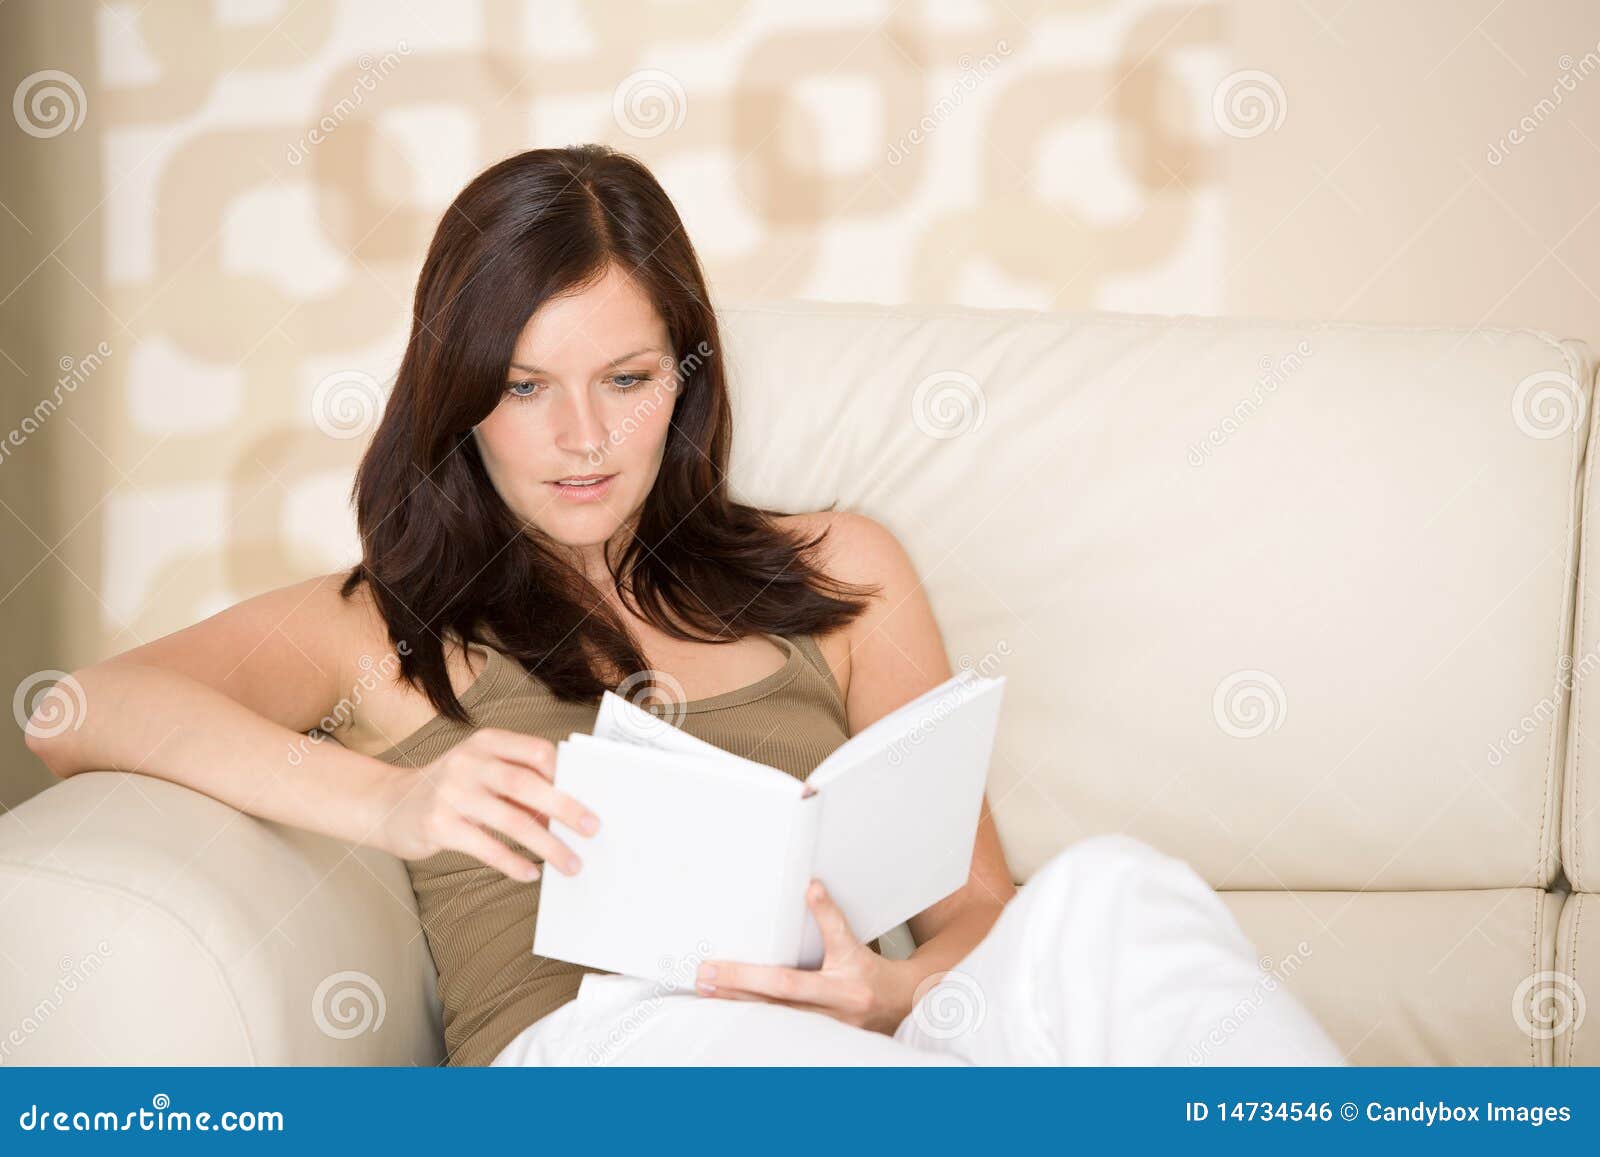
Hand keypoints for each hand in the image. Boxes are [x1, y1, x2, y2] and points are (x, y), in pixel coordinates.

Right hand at [376, 728, 598, 880]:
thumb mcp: (481, 772)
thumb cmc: (450, 790)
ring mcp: (450, 792)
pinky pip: (485, 846)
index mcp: (487, 742)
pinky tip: (530, 874)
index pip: (536, 751)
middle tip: (592, 829)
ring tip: (570, 863)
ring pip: (511, 820)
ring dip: (547, 845)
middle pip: (527, 784)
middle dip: (565, 808)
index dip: (565, 774)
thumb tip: (567, 810)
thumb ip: (518, 782)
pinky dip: (513, 863)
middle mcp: (468, 762)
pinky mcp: (437, 825)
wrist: (387, 804)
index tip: (589, 797)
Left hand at [694, 880, 914, 1033]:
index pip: (798, 975)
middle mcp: (834, 1011)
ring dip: (738, 1004)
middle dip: (738, 985)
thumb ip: (831, 919)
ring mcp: (825, 1031)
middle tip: (705, 973)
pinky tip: (728, 1011)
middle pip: (778, 1000)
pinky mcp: (817, 1041)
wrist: (902, 1006)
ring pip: (775, 1020)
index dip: (767, 964)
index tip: (734, 957)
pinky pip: (779, 1031)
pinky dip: (753, 1021)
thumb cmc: (874, 973)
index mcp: (844, 984)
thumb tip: (811, 887)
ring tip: (707, 991)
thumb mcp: (854, 942)